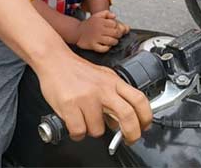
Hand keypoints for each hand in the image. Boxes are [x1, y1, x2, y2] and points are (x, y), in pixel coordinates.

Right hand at [35, 51, 152, 142]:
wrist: (54, 59)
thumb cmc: (76, 70)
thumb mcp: (102, 78)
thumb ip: (114, 96)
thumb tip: (119, 122)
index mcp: (113, 82)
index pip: (139, 99)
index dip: (146, 117)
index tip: (144, 127)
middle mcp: (103, 89)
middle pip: (128, 116)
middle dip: (131, 134)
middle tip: (128, 140)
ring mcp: (87, 97)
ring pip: (98, 130)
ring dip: (92, 131)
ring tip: (86, 120)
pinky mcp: (70, 105)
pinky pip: (79, 131)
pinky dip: (77, 133)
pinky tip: (75, 123)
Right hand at [76, 10, 127, 52]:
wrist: (77, 32)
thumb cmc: (89, 24)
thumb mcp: (97, 15)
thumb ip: (106, 13)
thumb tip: (114, 16)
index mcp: (100, 21)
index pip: (115, 25)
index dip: (117, 27)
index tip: (115, 29)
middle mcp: (98, 29)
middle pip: (115, 33)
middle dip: (118, 35)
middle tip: (117, 36)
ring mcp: (95, 38)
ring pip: (111, 41)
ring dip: (114, 42)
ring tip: (113, 41)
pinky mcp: (92, 45)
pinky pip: (103, 49)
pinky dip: (107, 48)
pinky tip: (106, 46)